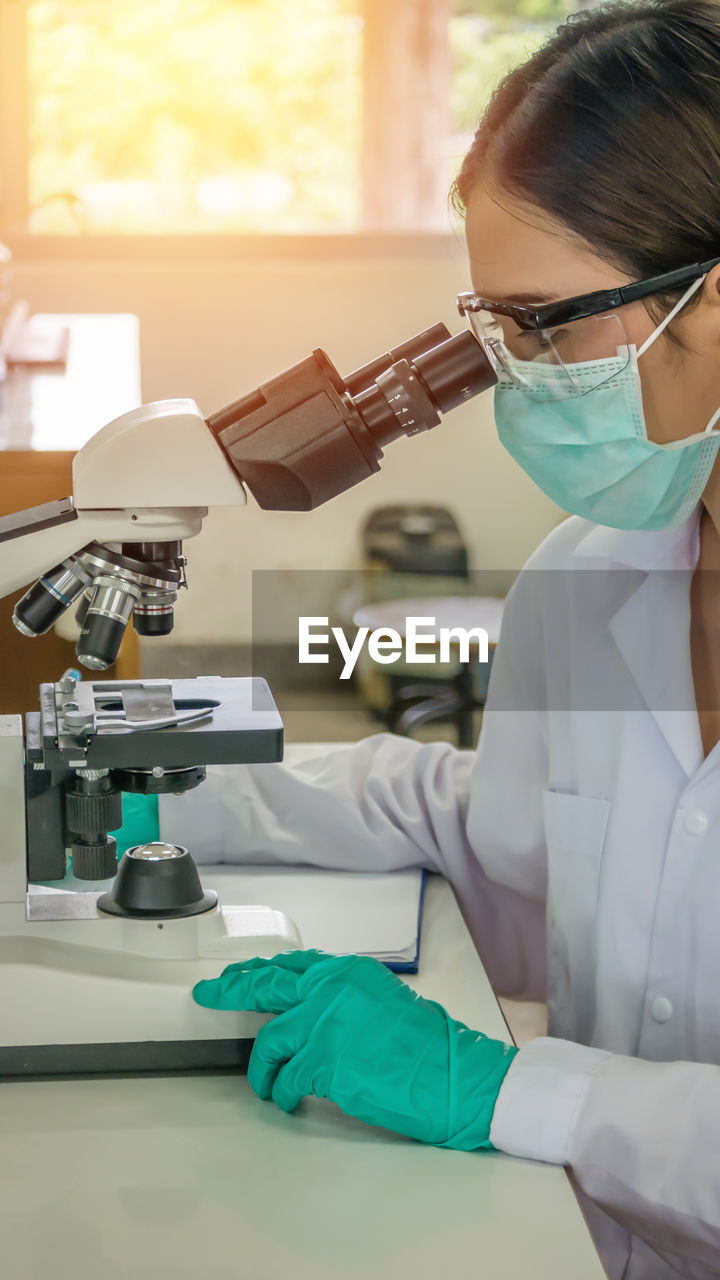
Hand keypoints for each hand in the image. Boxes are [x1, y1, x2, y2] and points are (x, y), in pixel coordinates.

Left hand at [193, 949, 517, 1148]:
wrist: (452, 1076)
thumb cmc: (427, 1047)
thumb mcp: (382, 1002)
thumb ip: (341, 999)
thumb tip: (306, 1013)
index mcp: (348, 972)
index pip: (291, 966)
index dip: (257, 971)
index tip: (236, 975)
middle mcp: (331, 989)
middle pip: (265, 986)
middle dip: (230, 990)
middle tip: (208, 996)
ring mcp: (324, 1023)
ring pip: (269, 1041)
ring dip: (262, 1068)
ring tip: (268, 1085)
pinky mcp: (322, 1061)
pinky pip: (286, 1078)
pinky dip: (282, 1093)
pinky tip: (290, 1101)